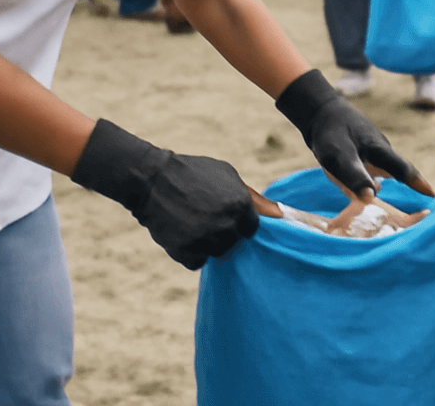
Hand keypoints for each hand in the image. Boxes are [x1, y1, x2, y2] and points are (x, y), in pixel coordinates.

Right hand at [71, 120, 258, 269]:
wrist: (152, 180)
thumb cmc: (194, 173)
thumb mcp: (226, 175)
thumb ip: (254, 198)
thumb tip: (282, 215)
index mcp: (240, 205)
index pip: (252, 229)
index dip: (240, 222)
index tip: (226, 213)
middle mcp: (226, 225)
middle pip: (235, 243)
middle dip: (224, 232)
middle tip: (206, 215)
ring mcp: (206, 241)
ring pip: (218, 254)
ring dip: (209, 243)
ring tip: (194, 222)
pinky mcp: (186, 253)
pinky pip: (198, 262)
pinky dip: (192, 252)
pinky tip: (183, 232)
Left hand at [277, 70, 434, 197]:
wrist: (318, 111)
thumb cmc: (329, 133)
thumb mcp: (338, 156)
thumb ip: (354, 176)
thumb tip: (372, 197)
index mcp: (378, 149)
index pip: (403, 169)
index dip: (418, 182)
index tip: (433, 195)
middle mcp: (380, 150)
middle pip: (396, 172)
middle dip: (407, 185)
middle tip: (418, 205)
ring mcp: (371, 150)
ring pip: (378, 173)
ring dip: (377, 186)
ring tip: (378, 202)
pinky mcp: (361, 152)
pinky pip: (368, 170)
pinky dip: (366, 181)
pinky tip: (357, 187)